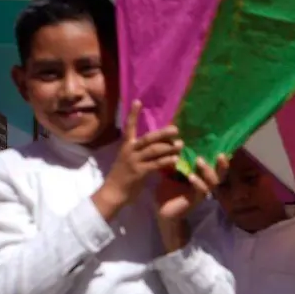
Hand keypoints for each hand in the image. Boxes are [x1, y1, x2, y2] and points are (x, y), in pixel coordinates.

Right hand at [96, 101, 182, 217]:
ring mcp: (134, 161)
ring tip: (181, 145)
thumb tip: (157, 143)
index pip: (129, 126)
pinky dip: (166, 161)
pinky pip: (155, 164)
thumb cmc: (124, 176)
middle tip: (176, 129)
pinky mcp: (139, 172)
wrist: (113, 192)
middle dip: (162, 133)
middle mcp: (129, 151)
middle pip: (148, 138)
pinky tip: (176, 159)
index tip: (138, 101)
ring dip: (169, 147)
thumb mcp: (129, 159)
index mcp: (126, 146)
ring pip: (154, 150)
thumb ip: (140, 151)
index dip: (133, 114)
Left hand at [156, 154, 228, 220]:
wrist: (161, 210)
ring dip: (207, 170)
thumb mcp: (170, 172)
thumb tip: (173, 142)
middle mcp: (205, 184)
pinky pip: (201, 191)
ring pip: (213, 182)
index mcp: (202, 177)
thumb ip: (175, 160)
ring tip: (199, 160)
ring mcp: (201, 193)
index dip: (221, 159)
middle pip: (220, 174)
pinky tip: (191, 176)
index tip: (221, 147)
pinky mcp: (195, 200)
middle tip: (220, 154)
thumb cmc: (168, 190)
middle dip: (222, 165)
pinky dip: (197, 182)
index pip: (215, 166)